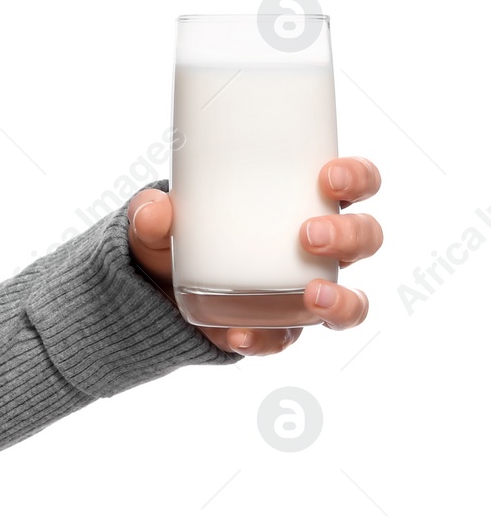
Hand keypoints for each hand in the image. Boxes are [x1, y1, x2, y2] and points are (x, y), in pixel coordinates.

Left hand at [125, 157, 382, 355]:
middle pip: (365, 239)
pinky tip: (240, 335)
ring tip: (312, 296)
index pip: (352, 184)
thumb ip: (151, 211)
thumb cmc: (178, 229)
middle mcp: (317, 248)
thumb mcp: (158, 216)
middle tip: (309, 234)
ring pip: (353, 300)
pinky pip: (288, 339)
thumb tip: (155, 213)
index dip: (357, 177)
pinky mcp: (279, 328)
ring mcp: (305, 291)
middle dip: (350, 236)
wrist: (156, 284)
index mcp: (300, 201)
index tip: (331, 176)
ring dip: (342, 300)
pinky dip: (266, 339)